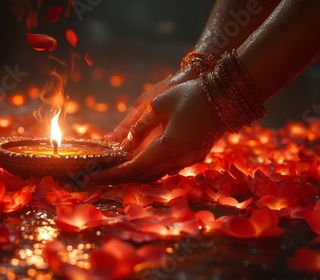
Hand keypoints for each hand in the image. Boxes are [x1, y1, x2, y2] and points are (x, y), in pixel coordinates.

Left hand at [90, 79, 226, 183]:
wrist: (227, 95)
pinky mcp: (194, 157)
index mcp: (168, 147)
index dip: (111, 174)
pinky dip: (147, 170)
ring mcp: (188, 160)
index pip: (133, 168)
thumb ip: (140, 127)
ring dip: (132, 175)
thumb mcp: (159, 105)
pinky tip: (136, 163)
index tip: (92, 177)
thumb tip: (124, 145)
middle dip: (117, 178)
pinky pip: (165, 169)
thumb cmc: (191, 94)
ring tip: (111, 171)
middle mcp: (179, 159)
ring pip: (154, 175)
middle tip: (95, 176)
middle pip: (142, 176)